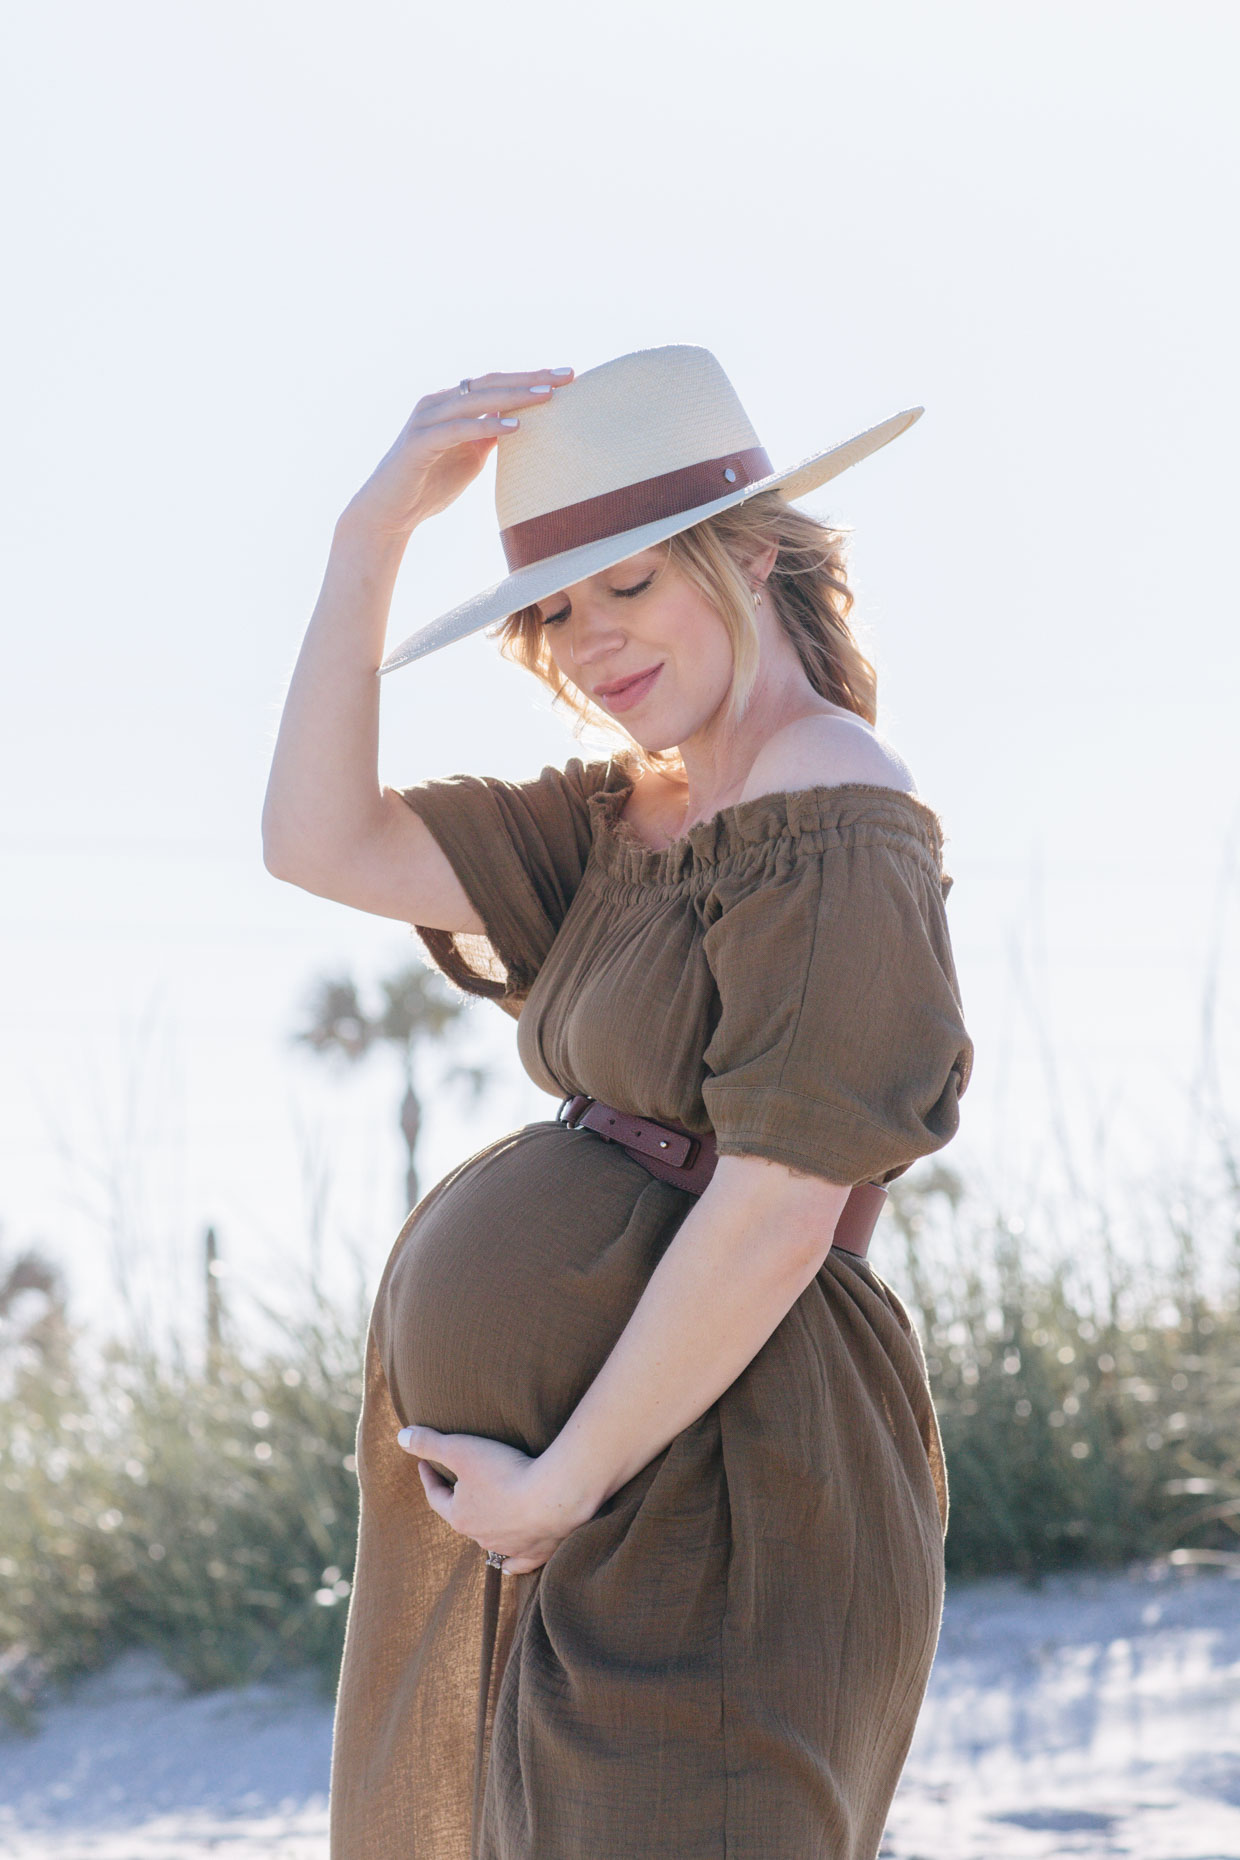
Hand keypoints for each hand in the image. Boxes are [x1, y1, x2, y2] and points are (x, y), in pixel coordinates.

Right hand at [344, 367, 574, 539]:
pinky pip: (458, 429)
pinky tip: (513, 427)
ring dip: (513, 397)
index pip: (496, 384)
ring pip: (475, 401)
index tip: (566, 378)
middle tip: (567, 376)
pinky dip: (486, 425)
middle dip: (530, 379)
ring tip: (547, 398)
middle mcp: (438, 404)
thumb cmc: (430, 487)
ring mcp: (426, 420)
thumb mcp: (471, 459)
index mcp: (451, 405)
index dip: (530, 379)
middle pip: (490, 383)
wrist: (389, 514)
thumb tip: (520, 424)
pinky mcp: (418, 442)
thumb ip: (489, 438)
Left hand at [396, 1423, 594, 1575]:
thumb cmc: (504, 1472)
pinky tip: (509, 1564)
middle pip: (462, 1518)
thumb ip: (430, 1443)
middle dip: (457, 1501)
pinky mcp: (534, 1553)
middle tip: (457, 1484)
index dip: (429, 1478)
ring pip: (488, 1541)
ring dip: (484, 1526)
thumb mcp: (462, 1449)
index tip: (425, 1464)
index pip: (436, 1496)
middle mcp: (480, 1536)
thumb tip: (401, 1437)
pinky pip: (517, 1563)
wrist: (551, 1497)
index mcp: (459, 1516)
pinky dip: (512, 1562)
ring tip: (485, 1514)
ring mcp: (508, 1548)